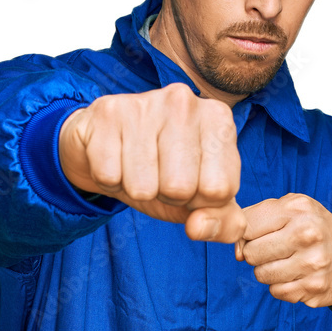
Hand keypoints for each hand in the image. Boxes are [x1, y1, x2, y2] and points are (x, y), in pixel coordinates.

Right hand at [58, 82, 245, 242]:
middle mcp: (185, 102)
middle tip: (159, 173)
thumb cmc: (164, 172)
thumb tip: (197, 227)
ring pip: (143, 187)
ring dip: (137, 190)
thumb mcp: (202, 200)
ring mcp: (145, 103)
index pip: (219, 190)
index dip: (199, 200)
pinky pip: (109, 177)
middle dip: (167, 195)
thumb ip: (223, 223)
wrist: (108, 146)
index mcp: (219, 119)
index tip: (190, 180)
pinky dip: (109, 180)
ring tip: (136, 166)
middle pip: (180, 189)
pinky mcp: (108, 112)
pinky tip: (114, 159)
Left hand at [234, 193, 331, 306]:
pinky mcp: (315, 289)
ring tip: (287, 262)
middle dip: (257, 254)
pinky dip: (282, 286)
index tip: (259, 236)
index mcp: (298, 210)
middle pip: (251, 254)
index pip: (247, 228)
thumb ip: (257, 218)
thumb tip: (236, 251)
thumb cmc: (316, 228)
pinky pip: (277, 292)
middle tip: (275, 250)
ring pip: (261, 275)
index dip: (247, 235)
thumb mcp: (293, 208)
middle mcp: (307, 235)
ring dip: (268, 271)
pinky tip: (297, 276)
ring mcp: (312, 264)